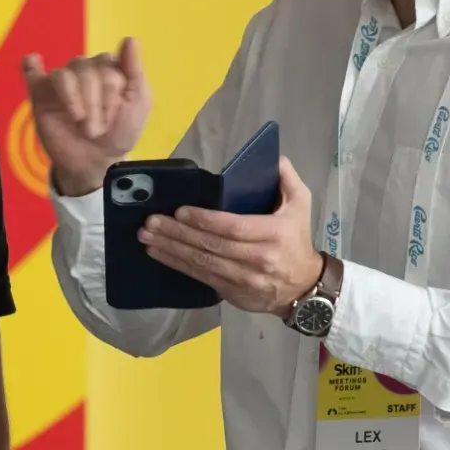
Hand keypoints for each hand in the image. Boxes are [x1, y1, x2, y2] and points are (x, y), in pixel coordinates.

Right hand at [19, 38, 151, 195]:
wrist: (96, 162)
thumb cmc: (119, 132)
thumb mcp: (138, 104)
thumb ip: (135, 72)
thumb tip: (130, 40)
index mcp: (109, 68)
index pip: (107, 64)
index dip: (109, 93)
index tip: (112, 120)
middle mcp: (85, 69)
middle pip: (85, 68)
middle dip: (93, 102)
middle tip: (95, 130)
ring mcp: (63, 81)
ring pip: (63, 74)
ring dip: (72, 99)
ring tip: (78, 121)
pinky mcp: (41, 94)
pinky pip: (32, 73)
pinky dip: (31, 66)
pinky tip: (34, 63)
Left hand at [139, 155, 325, 314]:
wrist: (302, 287)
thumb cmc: (296, 240)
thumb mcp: (301, 205)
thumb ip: (287, 178)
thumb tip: (274, 157)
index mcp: (272, 234)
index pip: (233, 227)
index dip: (204, 220)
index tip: (180, 211)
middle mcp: (257, 259)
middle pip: (211, 245)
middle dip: (177, 233)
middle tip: (151, 222)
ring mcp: (243, 279)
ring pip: (201, 263)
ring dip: (170, 250)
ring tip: (147, 237)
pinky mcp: (231, 292)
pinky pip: (200, 278)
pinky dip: (177, 265)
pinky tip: (159, 254)